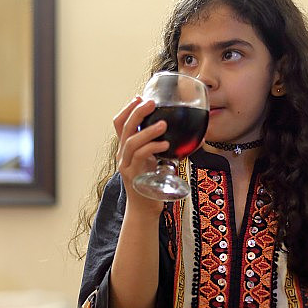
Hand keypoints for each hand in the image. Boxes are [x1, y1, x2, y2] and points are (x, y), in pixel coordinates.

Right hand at [113, 96, 167, 214]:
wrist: (145, 210)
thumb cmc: (152, 185)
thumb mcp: (154, 162)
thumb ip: (160, 147)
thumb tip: (188, 135)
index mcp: (126, 149)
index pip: (119, 123)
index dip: (127, 109)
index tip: (139, 97)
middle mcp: (122, 155)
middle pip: (124, 127)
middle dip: (137, 112)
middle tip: (151, 102)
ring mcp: (126, 165)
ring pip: (131, 141)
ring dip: (148, 130)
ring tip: (163, 124)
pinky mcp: (133, 175)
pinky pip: (140, 156)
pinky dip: (152, 147)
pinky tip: (164, 144)